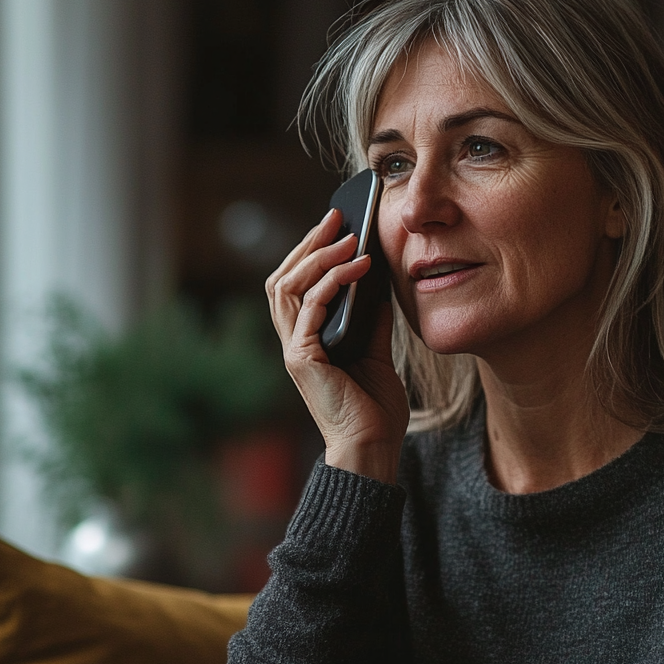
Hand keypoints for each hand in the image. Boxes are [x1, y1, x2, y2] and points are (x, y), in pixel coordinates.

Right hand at [266, 210, 409, 483]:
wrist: (374, 447)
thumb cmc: (375, 407)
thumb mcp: (377, 352)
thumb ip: (372, 320)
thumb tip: (379, 284)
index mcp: (307, 340)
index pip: (296, 285)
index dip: (310, 253)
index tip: (336, 225)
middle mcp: (293, 342)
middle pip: (284, 278)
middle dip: (308, 244)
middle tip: (336, 216)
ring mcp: (294, 350)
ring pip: (289, 287)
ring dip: (318, 256)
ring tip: (348, 234)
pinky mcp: (302, 359)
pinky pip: (311, 308)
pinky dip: (332, 282)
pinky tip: (357, 267)